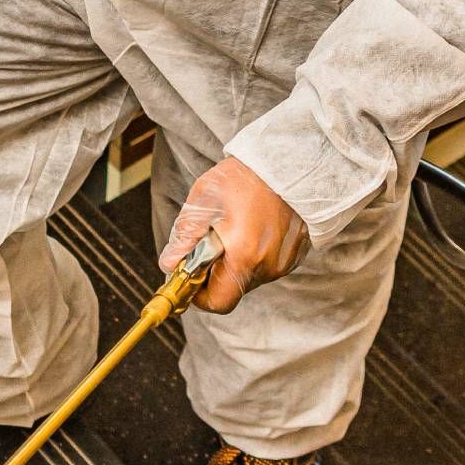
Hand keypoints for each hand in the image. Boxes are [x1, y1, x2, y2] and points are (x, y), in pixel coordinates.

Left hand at [159, 157, 309, 313]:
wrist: (286, 162)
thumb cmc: (243, 178)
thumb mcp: (204, 202)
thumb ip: (184, 237)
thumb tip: (169, 264)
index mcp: (244, 257)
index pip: (218, 303)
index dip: (199, 296)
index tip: (192, 278)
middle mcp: (268, 266)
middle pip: (233, 290)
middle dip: (216, 275)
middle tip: (211, 245)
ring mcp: (284, 262)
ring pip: (249, 278)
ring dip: (236, 263)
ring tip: (234, 230)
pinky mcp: (294, 255)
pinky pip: (266, 266)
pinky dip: (254, 255)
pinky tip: (252, 228)